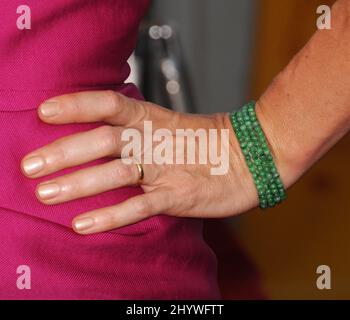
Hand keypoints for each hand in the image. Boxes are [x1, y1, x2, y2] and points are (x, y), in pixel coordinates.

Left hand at [21, 90, 259, 234]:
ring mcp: (168, 168)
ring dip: (79, 183)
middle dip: (65, 151)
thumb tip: (107, 138)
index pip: (110, 104)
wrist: (254, 154)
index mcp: (154, 120)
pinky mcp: (180, 196)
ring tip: (46, 194)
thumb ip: (142, 131)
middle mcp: (156, 141)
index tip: (44, 112)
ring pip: (118, 171)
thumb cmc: (210, 142)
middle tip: (30, 166)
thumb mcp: (173, 127)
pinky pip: (140, 206)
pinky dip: (111, 215)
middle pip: (105, 139)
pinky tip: (83, 224)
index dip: (77, 105)